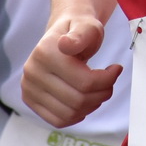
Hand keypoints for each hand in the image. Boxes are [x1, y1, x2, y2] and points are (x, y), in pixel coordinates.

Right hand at [22, 13, 122, 128]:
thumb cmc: (78, 31)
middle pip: (78, 100)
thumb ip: (82, 33)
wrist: (61, 36)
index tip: (116, 68)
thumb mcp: (87, 25)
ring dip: (91, 105)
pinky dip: (77, 115)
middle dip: (101, 94)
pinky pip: (58, 120)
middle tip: (109, 82)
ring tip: (98, 90)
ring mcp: (29, 88)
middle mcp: (32, 71)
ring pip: (69, 113)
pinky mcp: (30, 101)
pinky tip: (85, 100)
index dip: (107, 80)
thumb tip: (66, 45)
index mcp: (45, 52)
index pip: (85, 82)